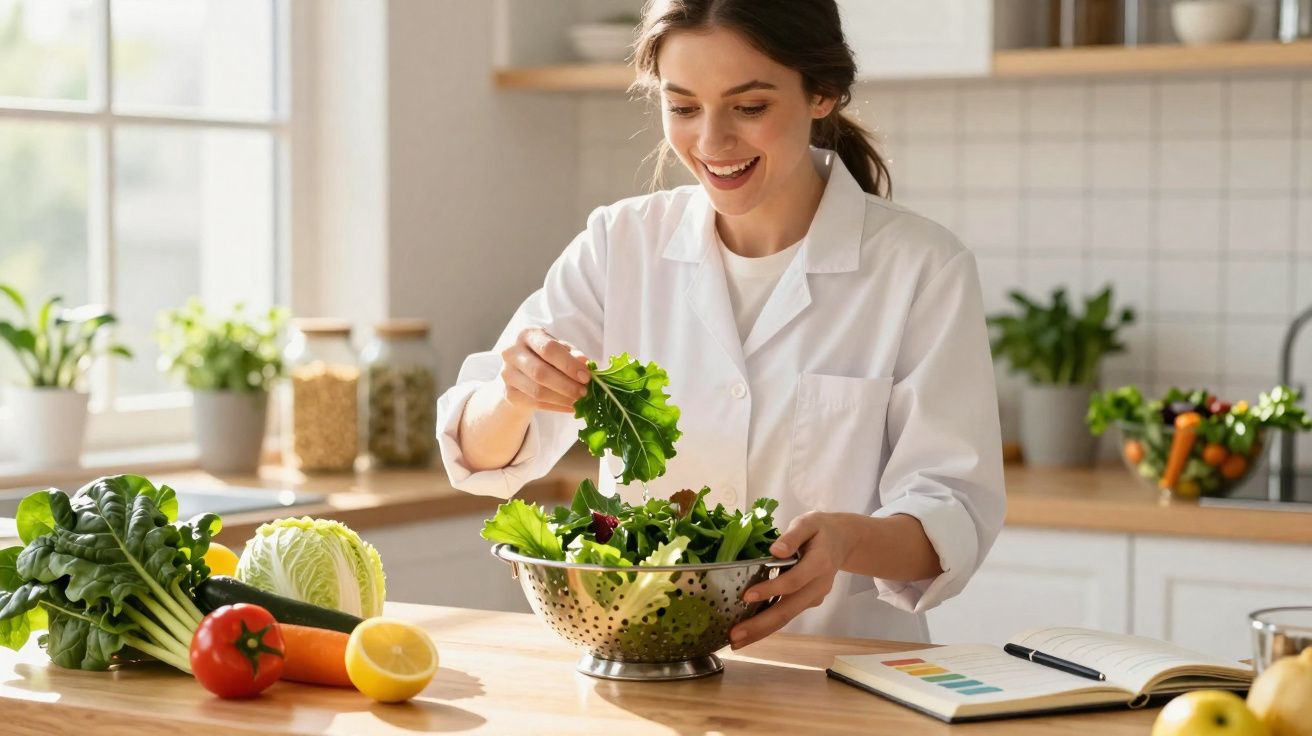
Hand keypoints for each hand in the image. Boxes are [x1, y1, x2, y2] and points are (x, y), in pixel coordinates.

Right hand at [498, 328, 590, 413]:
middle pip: (540, 373)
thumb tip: (584, 362)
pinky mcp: (509, 393)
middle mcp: (512, 353)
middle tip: (584, 392)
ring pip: (538, 391)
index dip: (569, 364)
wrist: (522, 371)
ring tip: (579, 401)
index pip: (548, 349)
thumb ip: (572, 354)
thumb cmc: (546, 356)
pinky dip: (557, 407)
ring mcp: (508, 374)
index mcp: (527, 335)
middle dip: (566, 385)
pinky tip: (570, 406)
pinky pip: (535, 404)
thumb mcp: (561, 349)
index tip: (586, 376)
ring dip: (562, 398)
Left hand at [729, 511, 852, 649]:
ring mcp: (814, 597)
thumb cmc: (821, 529)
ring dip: (761, 631)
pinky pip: (788, 614)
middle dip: (760, 625)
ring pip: (787, 617)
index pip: (793, 581)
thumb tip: (775, 551)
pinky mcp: (809, 602)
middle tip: (734, 637)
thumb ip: (792, 536)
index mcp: (819, 563)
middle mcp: (818, 585)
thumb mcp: (808, 522)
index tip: (746, 596)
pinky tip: (749, 632)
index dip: (771, 589)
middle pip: (788, 610)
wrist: (844, 542)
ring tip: (736, 642)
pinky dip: (768, 625)